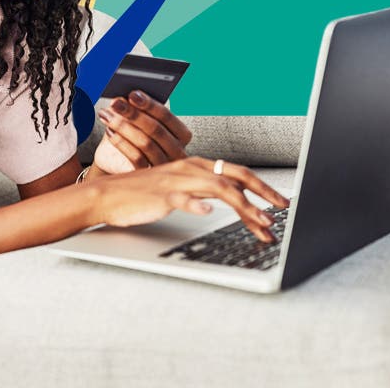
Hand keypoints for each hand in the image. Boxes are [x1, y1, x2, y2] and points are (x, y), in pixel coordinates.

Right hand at [88, 157, 290, 242]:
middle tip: (282, 210)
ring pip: (218, 189)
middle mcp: (190, 170)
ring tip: (261, 222)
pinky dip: (197, 205)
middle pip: (235, 176)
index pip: (237, 172)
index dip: (262, 186)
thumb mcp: (179, 189)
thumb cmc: (142, 195)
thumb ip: (203, 190)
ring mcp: (176, 182)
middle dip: (263, 193)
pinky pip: (182, 199)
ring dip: (244, 206)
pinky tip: (208, 212)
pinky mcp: (161, 196)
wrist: (107, 196)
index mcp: (196, 167)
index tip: (279, 202)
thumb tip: (232, 198)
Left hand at [93, 90, 191, 174]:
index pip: (167, 116)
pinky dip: (121, 143)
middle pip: (156, 130)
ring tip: (108, 116)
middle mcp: (177, 151)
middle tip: (115, 103)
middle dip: (133, 114)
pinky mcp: (149, 176)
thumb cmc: (132, 137)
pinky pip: (136, 158)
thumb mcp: (136, 121)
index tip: (132, 94)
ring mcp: (164, 165)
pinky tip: (110, 132)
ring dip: (123, 126)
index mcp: (181, 134)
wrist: (117, 162)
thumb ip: (135, 108)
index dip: (149, 104)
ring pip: (146, 143)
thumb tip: (124, 98)